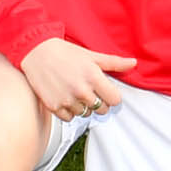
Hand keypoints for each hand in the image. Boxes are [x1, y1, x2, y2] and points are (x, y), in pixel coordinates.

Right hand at [17, 35, 138, 117]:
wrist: (36, 52)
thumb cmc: (65, 52)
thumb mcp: (92, 56)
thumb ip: (114, 63)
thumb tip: (134, 63)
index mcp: (93, 77)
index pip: (115, 100)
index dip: (112, 96)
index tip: (106, 91)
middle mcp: (82, 91)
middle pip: (102, 110)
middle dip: (99, 102)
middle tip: (90, 91)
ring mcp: (67, 100)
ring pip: (86, 114)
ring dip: (83, 107)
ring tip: (75, 92)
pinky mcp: (54, 106)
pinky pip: (69, 118)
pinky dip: (69, 111)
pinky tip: (65, 98)